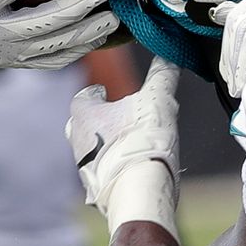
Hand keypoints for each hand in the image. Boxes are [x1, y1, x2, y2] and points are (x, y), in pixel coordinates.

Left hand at [69, 56, 180, 235]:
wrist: (137, 191)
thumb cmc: (142, 140)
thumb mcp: (158, 100)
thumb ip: (163, 76)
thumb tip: (170, 54)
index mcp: (83, 114)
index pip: (84, 96)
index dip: (97, 93)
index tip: (106, 92)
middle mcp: (76, 140)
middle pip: (81, 125)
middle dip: (97, 121)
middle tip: (116, 120)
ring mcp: (84, 168)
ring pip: (90, 151)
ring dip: (104, 146)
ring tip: (127, 147)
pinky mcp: (96, 191)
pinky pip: (101, 175)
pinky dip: (113, 170)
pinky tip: (131, 171)